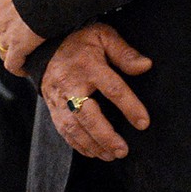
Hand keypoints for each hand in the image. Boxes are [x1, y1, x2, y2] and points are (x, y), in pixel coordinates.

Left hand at [0, 0, 44, 74]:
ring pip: (3, 50)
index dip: (6, 21)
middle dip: (8, 39)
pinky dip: (18, 68)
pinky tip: (25, 70)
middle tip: (24, 42)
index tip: (18, 25)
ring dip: (13, 55)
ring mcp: (5, 33)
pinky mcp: (18, 46)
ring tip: (26, 58)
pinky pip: (13, 64)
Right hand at [41, 23, 151, 160]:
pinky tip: (92, 152)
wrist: (45, 44)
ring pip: (73, 127)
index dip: (129, 107)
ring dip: (92, 144)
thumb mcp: (104, 36)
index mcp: (89, 65)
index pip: (112, 89)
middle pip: (88, 116)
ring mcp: (58, 97)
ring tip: (110, 155)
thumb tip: (146, 65)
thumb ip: (124, 52)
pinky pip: (62, 130)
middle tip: (122, 151)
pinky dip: (77, 144)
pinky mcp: (51, 107)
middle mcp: (71, 84)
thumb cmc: (81, 40)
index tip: (144, 123)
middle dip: (105, 137)